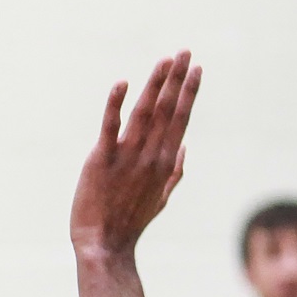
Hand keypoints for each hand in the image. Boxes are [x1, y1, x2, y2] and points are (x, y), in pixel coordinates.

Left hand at [70, 52, 199, 257]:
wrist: (104, 245)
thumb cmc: (130, 223)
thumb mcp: (160, 199)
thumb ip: (175, 172)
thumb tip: (185, 148)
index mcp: (165, 163)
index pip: (180, 120)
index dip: (188, 93)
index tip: (196, 69)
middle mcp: (150, 156)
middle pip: (167, 110)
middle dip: (178, 80)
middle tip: (186, 52)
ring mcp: (127, 157)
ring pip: (145, 113)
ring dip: (155, 84)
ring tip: (165, 60)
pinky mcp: (101, 160)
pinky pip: (110, 127)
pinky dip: (115, 104)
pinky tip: (122, 83)